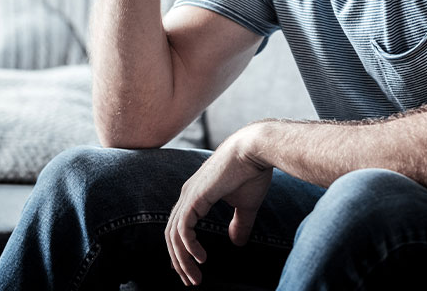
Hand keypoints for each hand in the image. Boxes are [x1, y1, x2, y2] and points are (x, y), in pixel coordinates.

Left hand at [165, 131, 272, 285]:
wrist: (256, 149)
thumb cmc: (252, 171)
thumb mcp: (246, 206)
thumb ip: (239, 224)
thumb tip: (236, 243)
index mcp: (195, 195)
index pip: (179, 228)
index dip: (182, 251)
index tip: (192, 269)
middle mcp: (187, 195)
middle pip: (171, 234)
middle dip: (179, 261)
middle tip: (190, 281)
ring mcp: (188, 195)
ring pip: (174, 235)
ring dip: (182, 259)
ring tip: (195, 277)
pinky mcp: (195, 197)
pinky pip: (183, 228)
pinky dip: (188, 247)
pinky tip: (201, 259)